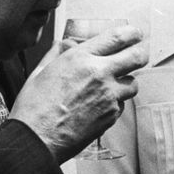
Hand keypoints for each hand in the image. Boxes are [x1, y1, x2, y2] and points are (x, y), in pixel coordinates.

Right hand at [9, 25, 146, 162]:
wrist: (35, 140)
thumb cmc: (33, 108)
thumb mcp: (40, 71)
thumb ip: (56, 53)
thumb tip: (64, 44)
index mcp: (80, 58)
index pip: (118, 37)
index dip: (132, 33)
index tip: (134, 34)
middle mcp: (99, 74)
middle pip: (137, 56)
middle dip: (140, 53)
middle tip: (136, 55)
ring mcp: (108, 96)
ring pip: (133, 83)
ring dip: (126, 82)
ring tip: (112, 86)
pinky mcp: (111, 116)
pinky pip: (122, 104)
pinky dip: (115, 103)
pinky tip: (99, 106)